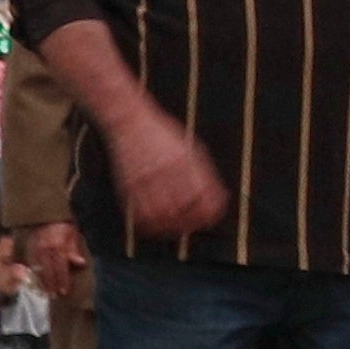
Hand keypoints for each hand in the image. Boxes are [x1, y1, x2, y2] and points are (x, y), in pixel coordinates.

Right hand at [23, 219, 93, 307]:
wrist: (46, 210)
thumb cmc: (64, 223)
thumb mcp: (73, 233)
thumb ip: (75, 249)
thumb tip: (81, 263)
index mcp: (58, 246)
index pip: (60, 267)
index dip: (62, 280)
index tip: (64, 291)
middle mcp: (45, 249)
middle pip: (48, 271)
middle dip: (51, 285)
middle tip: (53, 296)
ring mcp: (36, 248)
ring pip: (38, 269)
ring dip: (42, 281)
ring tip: (45, 292)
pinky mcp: (30, 247)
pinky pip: (31, 263)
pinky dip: (34, 273)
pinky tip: (37, 280)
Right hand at [106, 107, 228, 239]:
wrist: (129, 121)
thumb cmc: (162, 134)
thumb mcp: (191, 147)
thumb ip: (204, 173)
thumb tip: (220, 198)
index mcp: (185, 160)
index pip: (204, 196)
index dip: (210, 211)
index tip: (211, 216)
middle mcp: (166, 170)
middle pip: (185, 209)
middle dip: (193, 221)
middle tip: (194, 223)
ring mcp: (147, 178)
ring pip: (164, 216)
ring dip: (172, 227)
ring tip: (176, 226)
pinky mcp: (129, 186)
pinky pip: (141, 215)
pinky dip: (151, 224)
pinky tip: (157, 223)